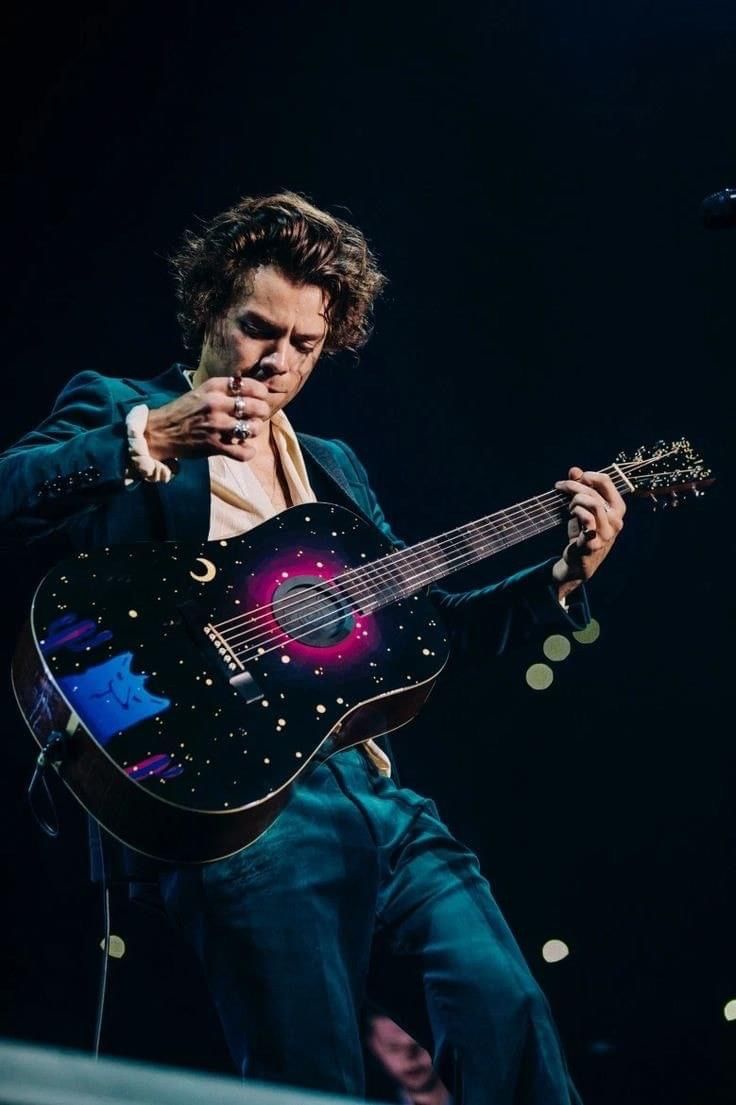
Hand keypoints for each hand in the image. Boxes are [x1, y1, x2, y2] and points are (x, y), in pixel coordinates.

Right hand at [144, 376, 270, 461]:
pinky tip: (245, 449)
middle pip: (256, 407)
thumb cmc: (183, 411)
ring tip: (249, 431)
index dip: (261, 392)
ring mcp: (216, 425)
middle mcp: (216, 404)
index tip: (261, 397)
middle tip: (258, 416)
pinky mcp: (214, 445)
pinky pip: (243, 451)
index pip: (248, 385)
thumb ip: (223, 391)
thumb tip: (251, 391)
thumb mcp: (202, 392)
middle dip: (262, 412)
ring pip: (253, 428)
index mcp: (213, 387)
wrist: (160, 431)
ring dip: (255, 431)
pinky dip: (248, 452)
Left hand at [552, 467, 625, 596]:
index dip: (588, 475)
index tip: (574, 477)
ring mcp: (606, 533)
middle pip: (595, 493)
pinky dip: (577, 513)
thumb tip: (574, 470)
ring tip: (569, 506)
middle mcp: (616, 521)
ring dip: (575, 501)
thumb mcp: (583, 508)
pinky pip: (587, 520)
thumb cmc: (583, 532)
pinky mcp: (594, 543)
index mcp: (617, 509)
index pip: (607, 482)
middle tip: (560, 487)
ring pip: (592, 504)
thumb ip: (580, 488)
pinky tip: (571, 514)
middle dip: (574, 486)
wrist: (578, 562)